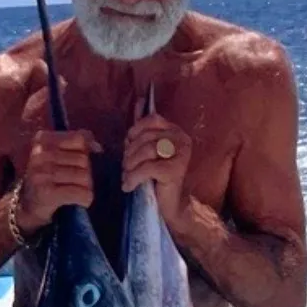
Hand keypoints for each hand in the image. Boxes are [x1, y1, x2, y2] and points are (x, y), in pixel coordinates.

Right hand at [17, 128, 100, 233]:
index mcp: (42, 140)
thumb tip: (98, 147)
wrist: (26, 206)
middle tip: (75, 183)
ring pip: (84, 177)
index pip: (79, 139)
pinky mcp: (47, 193)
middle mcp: (40, 154)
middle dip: (86, 174)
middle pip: (83, 159)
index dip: (86, 151)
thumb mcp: (56, 154)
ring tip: (76, 193)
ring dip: (86, 188)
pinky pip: (81, 193)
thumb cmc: (47, 178)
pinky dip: (85, 199)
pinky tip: (79, 202)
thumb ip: (77, 144)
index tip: (81, 164)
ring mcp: (42, 174)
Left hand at [122, 107, 191, 226]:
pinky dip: (134, 177)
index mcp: (175, 131)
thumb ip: (143, 130)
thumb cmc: (157, 179)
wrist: (171, 206)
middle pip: (147, 137)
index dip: (135, 132)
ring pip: (147, 150)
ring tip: (126, 176)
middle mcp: (181, 139)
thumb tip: (139, 100)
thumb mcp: (147, 152)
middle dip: (130, 152)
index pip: (152, 119)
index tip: (127, 147)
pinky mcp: (176, 170)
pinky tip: (128, 186)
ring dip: (130, 165)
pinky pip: (148, 168)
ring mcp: (181, 154)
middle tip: (125, 167)